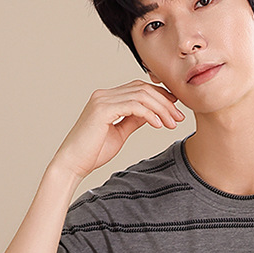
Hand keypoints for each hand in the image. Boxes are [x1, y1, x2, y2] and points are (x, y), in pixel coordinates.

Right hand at [49, 79, 185, 182]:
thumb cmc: (93, 152)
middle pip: (143, 88)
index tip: (176, 109)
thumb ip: (133, 120)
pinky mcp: (102, 109)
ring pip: (141, 95)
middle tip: (179, 117)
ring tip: (172, 123)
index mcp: (108, 98)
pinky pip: (134, 106)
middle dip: (165, 102)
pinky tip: (159, 125)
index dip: (160, 96)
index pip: (139, 89)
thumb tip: (151, 114)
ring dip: (161, 109)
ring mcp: (102, 100)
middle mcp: (104, 94)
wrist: (73, 163)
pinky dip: (149, 114)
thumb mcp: (120, 133)